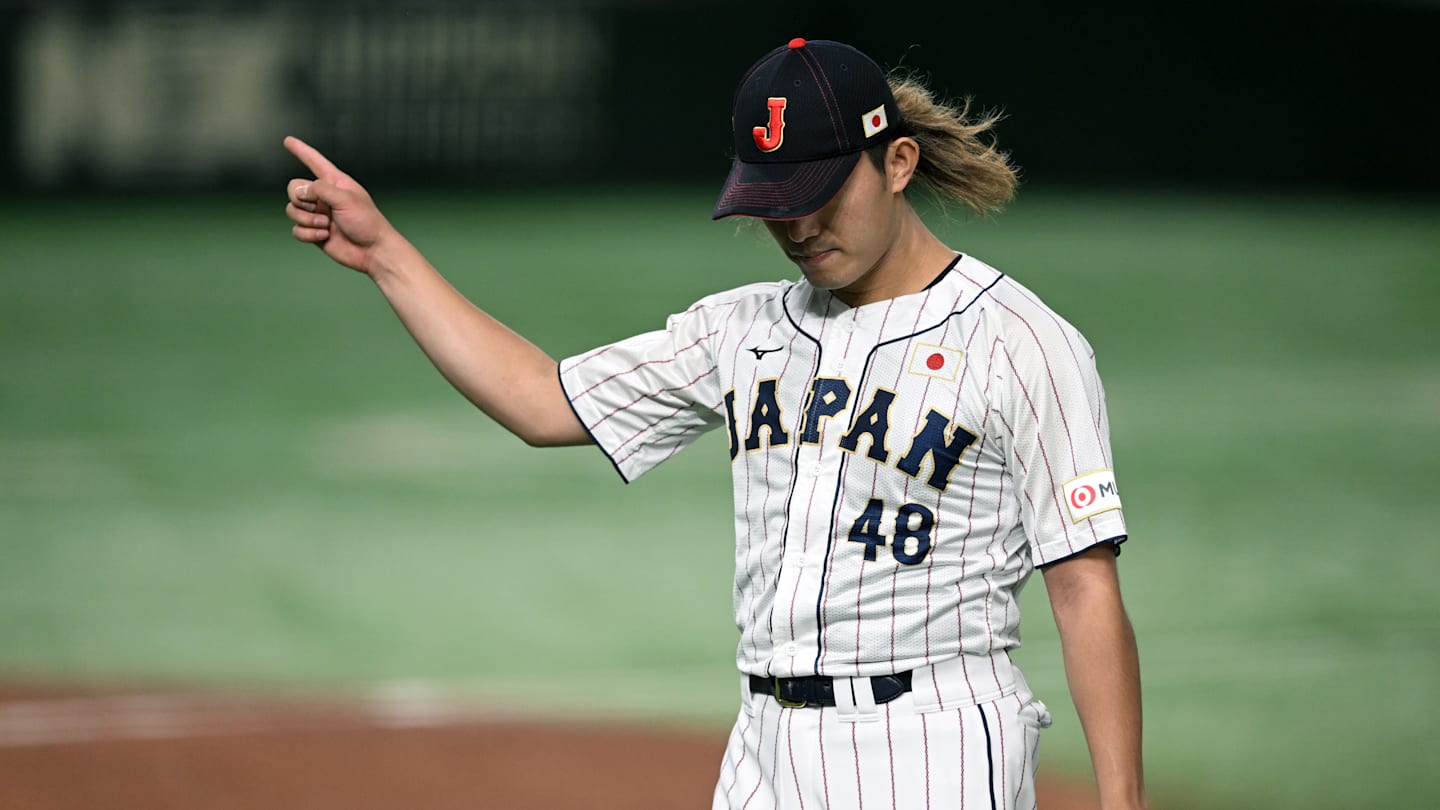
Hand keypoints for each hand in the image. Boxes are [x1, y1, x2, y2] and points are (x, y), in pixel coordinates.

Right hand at [283, 136, 393, 274]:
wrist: (372, 251)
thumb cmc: (367, 222)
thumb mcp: (345, 198)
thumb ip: (320, 189)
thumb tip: (301, 192)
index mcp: (335, 182)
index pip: (315, 162)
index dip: (301, 150)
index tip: (288, 140)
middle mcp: (324, 196)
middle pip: (294, 188)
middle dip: (301, 199)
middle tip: (318, 208)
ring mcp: (318, 214)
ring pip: (292, 210)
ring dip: (307, 219)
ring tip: (326, 225)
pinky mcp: (315, 232)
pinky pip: (296, 230)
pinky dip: (308, 234)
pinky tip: (324, 236)